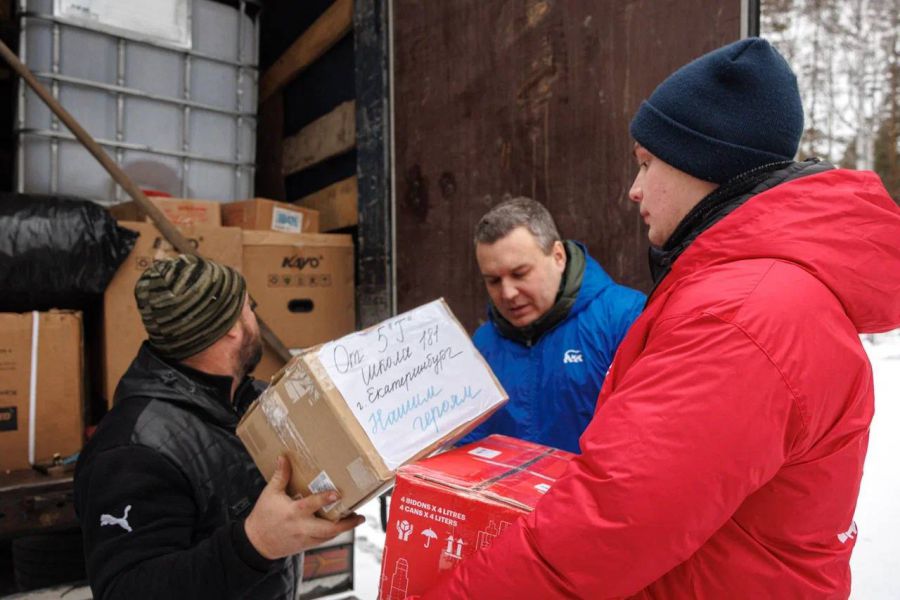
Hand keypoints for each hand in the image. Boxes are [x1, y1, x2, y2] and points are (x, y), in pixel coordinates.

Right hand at [244, 455, 364, 558]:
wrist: (256, 543)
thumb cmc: (263, 516)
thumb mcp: (270, 494)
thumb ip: (280, 476)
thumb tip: (283, 457)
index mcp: (293, 512)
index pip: (311, 505)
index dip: (325, 499)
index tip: (337, 493)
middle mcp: (302, 527)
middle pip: (328, 529)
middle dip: (346, 524)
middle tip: (359, 516)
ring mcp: (305, 538)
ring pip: (329, 536)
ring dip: (344, 528)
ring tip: (356, 519)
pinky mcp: (306, 545)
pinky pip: (324, 540)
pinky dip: (334, 533)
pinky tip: (342, 525)